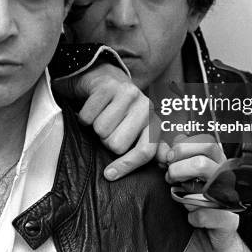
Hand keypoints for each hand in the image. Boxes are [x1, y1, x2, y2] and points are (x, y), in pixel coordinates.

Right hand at [53, 63, 159, 180]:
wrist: (104, 77)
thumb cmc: (121, 110)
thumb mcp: (139, 128)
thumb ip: (152, 146)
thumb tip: (166, 162)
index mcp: (154, 120)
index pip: (145, 152)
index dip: (126, 165)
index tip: (109, 174)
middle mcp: (145, 105)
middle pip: (116, 145)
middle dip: (106, 140)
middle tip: (108, 128)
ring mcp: (127, 93)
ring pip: (101, 131)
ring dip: (95, 127)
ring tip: (101, 116)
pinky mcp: (107, 86)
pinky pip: (87, 116)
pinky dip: (84, 116)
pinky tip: (92, 108)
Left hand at [165, 134, 250, 251]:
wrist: (209, 245)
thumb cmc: (196, 210)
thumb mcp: (184, 183)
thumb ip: (177, 162)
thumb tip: (164, 144)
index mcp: (217, 165)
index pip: (206, 140)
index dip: (184, 145)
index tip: (169, 157)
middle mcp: (226, 177)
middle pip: (210, 149)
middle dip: (182, 160)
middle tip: (170, 175)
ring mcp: (230, 197)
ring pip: (210, 175)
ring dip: (186, 184)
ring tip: (178, 195)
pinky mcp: (229, 222)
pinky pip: (209, 212)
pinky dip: (194, 216)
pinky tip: (191, 219)